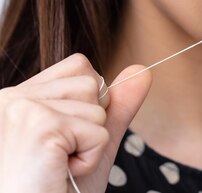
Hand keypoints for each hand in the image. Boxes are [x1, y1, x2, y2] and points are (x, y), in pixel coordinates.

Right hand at [0, 53, 150, 192]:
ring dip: (91, 143)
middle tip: (60, 158)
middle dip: (90, 124)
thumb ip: (114, 106)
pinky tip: (59, 174)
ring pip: (98, 107)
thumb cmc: (53, 190)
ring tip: (58, 167)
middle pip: (92, 82)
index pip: (79, 67)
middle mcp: (12, 96)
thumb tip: (143, 71)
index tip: (64, 138)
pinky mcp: (42, 128)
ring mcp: (24, 109)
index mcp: (18, 96)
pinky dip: (90, 159)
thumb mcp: (89, 142)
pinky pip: (99, 132)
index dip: (88, 103)